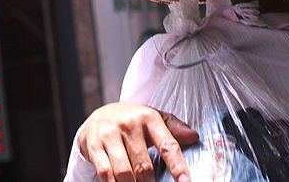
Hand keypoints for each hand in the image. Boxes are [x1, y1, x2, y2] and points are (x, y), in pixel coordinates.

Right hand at [76, 102, 198, 181]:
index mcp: (149, 117)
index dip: (178, 166)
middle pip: (144, 166)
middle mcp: (129, 124)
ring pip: (124, 173)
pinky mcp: (94, 145)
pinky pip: (105, 173)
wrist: (98, 116)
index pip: (167, 145)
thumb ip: (174, 128)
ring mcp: (110, 134)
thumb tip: (194, 137)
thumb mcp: (153, 119)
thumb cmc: (132, 122)